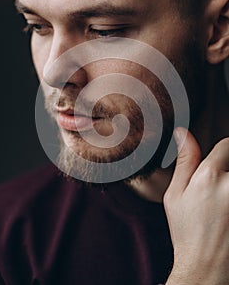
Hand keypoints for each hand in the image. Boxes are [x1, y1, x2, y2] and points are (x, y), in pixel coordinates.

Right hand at [164, 128, 228, 284]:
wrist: (207, 265)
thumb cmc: (188, 231)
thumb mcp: (175, 195)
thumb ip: (184, 161)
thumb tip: (183, 133)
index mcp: (209, 177)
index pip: (227, 144)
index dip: (222, 153)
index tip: (219, 166)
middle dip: (228, 170)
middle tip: (220, 190)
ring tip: (223, 202)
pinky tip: (227, 211)